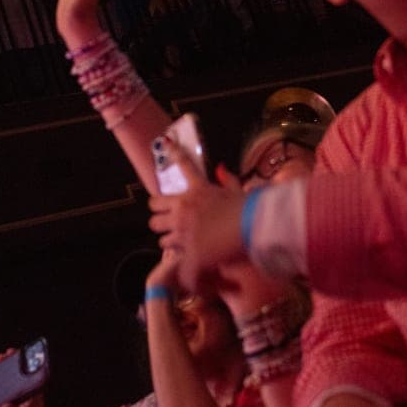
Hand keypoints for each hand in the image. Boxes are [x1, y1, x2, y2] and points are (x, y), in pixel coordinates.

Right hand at [0, 350, 50, 406]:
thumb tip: (4, 406)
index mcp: (34, 392)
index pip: (27, 371)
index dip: (21, 360)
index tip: (12, 353)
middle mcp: (26, 393)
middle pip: (16, 374)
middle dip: (7, 364)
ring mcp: (17, 400)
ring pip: (9, 382)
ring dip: (1, 373)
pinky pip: (3, 393)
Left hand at [148, 145, 245, 294]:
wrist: (252, 227)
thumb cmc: (249, 208)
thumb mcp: (239, 191)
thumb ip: (227, 179)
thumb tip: (220, 167)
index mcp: (198, 189)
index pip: (184, 165)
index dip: (174, 153)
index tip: (165, 142)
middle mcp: (184, 206)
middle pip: (154, 207)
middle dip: (160, 213)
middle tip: (167, 219)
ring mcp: (182, 228)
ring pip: (158, 233)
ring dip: (167, 236)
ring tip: (177, 242)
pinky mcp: (186, 248)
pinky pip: (172, 254)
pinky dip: (180, 259)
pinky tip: (186, 264)